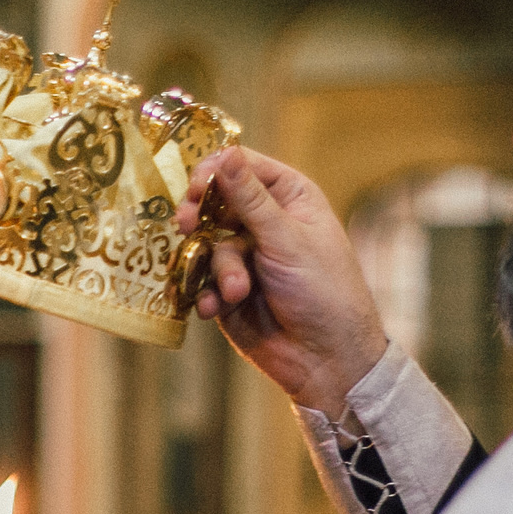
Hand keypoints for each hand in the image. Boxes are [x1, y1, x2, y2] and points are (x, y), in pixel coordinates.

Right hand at [185, 145, 390, 413]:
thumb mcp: (286, 239)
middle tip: (186, 225)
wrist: (326, 359)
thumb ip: (250, 199)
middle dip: (199, 218)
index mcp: (288, 198)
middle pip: (214, 203)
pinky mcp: (227, 291)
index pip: (242, 167)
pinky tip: (215, 308)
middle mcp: (263, 222)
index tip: (196, 189)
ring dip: (218, 270)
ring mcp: (244, 257)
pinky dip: (206, 294)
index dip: (215, 173)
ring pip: (207, 246)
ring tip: (238, 292)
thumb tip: (226, 154)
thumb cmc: (323, 291)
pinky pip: (201, 281)